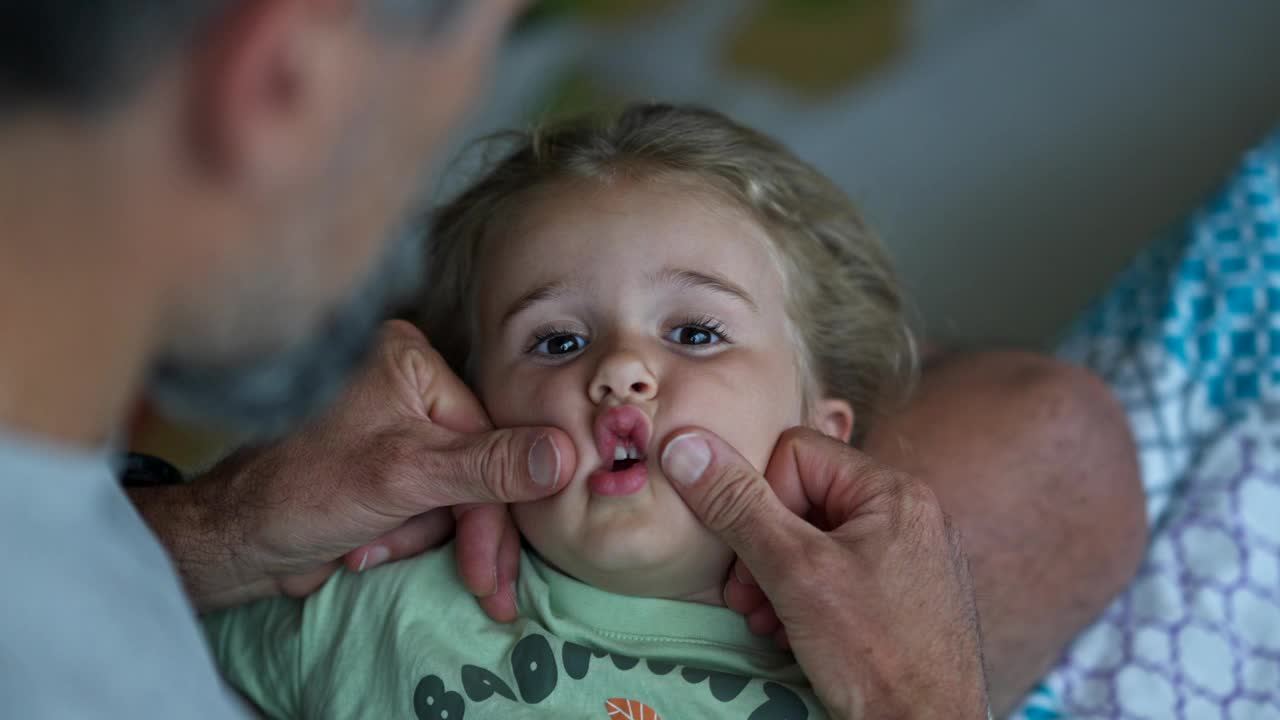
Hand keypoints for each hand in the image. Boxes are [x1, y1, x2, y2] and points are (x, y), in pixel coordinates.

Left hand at [141, 320, 575, 615]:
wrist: (232, 542)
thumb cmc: (300, 492)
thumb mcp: (404, 479)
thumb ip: (488, 467)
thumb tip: (565, 454)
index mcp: (411, 362)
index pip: (488, 438)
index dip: (494, 509)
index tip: (495, 569)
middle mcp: (409, 385)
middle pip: (477, 468)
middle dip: (460, 529)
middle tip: (480, 587)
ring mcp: (398, 427)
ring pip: (456, 494)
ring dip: (422, 535)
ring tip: (371, 548)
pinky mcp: (387, 466)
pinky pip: (430, 506)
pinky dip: (406, 535)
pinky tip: (365, 547)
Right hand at [659, 427, 987, 718]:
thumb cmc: (875, 654)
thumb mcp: (794, 572)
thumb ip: (738, 505)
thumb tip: (684, 444)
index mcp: (893, 490)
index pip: (795, 454)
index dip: (760, 502)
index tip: (756, 557)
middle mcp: (907, 512)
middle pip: (801, 497)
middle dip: (762, 548)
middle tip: (748, 597)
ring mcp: (907, 555)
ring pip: (813, 539)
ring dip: (774, 577)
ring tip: (765, 620)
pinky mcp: (901, 594)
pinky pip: (837, 573)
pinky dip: (803, 599)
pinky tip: (790, 633)